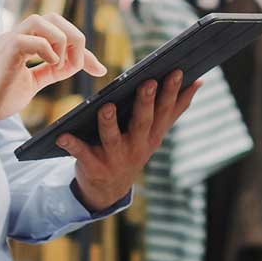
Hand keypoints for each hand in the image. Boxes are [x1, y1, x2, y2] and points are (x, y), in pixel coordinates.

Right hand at [0, 13, 106, 138]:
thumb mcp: (30, 84)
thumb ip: (48, 72)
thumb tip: (73, 67)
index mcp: (25, 43)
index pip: (60, 32)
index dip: (83, 50)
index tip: (97, 69)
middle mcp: (18, 36)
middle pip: (55, 18)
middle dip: (76, 39)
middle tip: (79, 66)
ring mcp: (10, 41)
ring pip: (44, 20)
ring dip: (63, 42)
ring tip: (61, 66)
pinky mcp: (5, 51)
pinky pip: (32, 39)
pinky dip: (48, 51)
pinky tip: (50, 67)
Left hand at [56, 69, 201, 211]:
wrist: (108, 189)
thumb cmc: (133, 148)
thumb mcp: (156, 132)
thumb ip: (175, 108)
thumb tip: (199, 81)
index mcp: (153, 135)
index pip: (165, 111)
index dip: (172, 92)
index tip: (176, 71)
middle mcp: (137, 146)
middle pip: (142, 122)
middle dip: (146, 102)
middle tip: (148, 82)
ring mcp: (115, 158)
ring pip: (112, 138)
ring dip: (109, 122)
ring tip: (106, 106)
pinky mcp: (93, 166)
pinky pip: (81, 153)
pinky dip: (71, 145)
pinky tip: (62, 135)